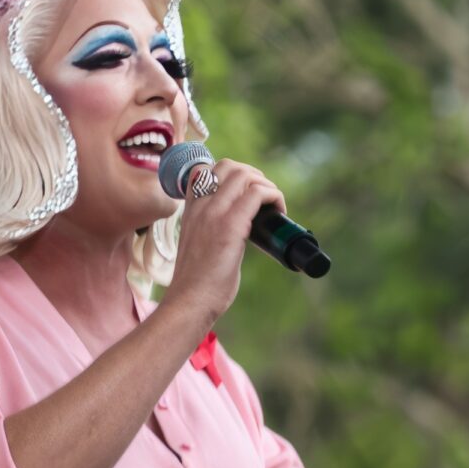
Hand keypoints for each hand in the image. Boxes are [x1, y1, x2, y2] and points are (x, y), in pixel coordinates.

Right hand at [161, 158, 284, 327]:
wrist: (189, 302)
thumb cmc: (197, 283)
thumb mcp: (197, 245)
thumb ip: (211, 230)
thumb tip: (239, 232)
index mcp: (191, 210)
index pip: (206, 169)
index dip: (232, 175)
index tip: (246, 194)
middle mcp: (200, 206)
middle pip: (229, 165)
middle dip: (253, 175)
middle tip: (264, 198)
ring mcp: (214, 213)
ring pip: (244, 174)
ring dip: (266, 185)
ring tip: (273, 205)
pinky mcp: (230, 226)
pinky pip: (257, 193)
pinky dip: (274, 196)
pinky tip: (279, 211)